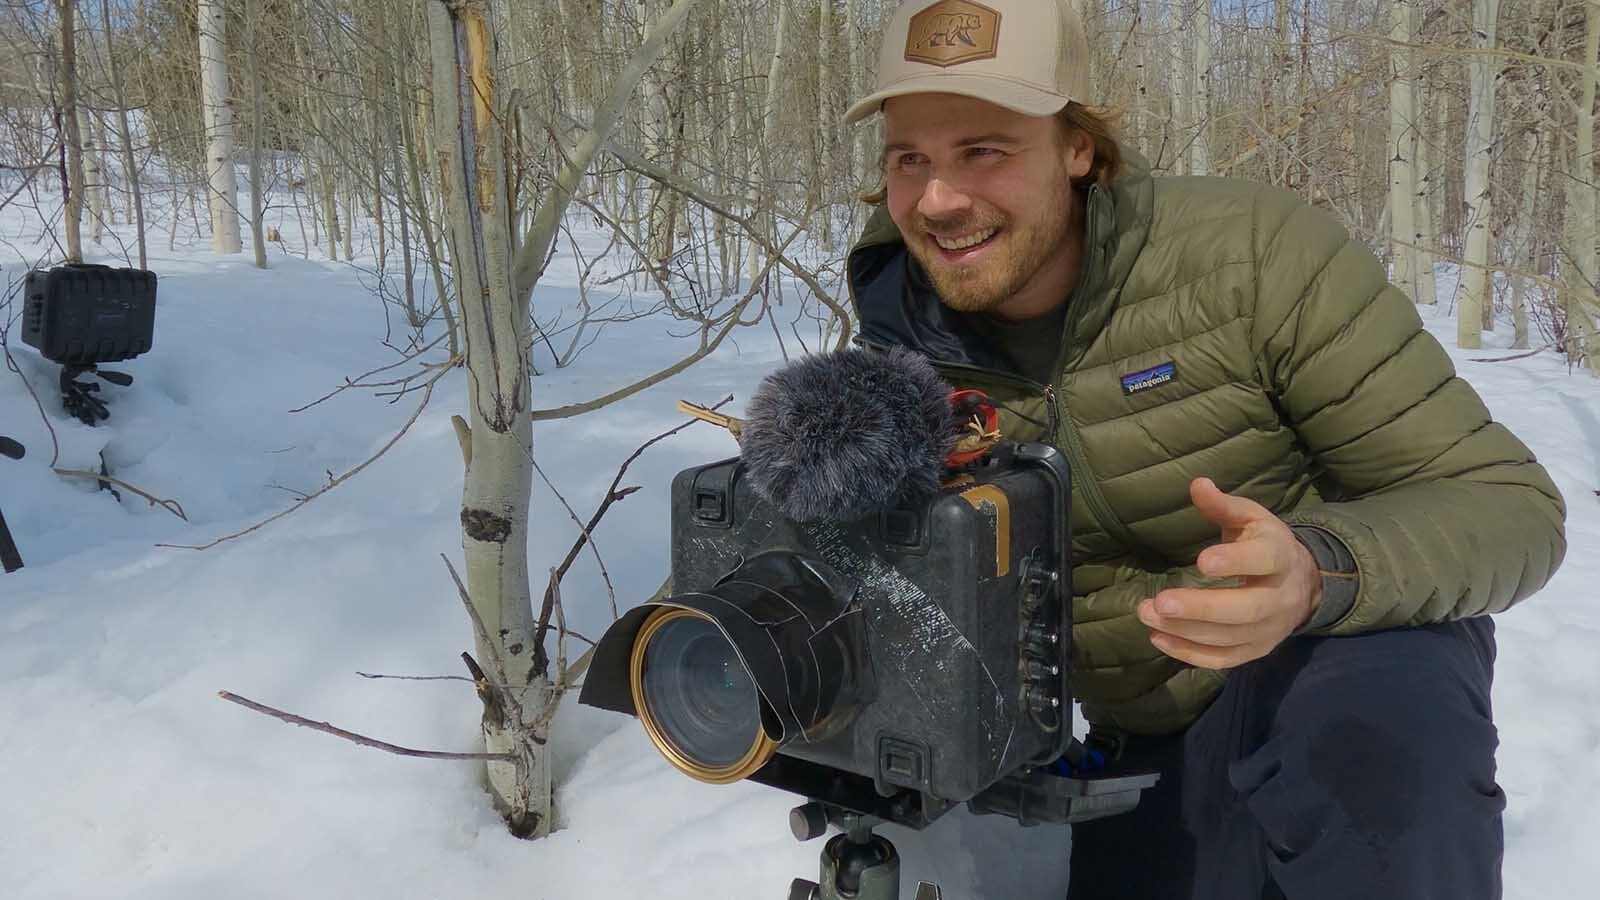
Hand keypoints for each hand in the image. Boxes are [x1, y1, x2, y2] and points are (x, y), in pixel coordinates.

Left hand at [1137, 477, 1321, 668]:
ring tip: (1148, 614)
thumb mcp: (1250, 518)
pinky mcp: (1256, 650)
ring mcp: (1270, 630)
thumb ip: (1223, 506)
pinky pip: (1224, 660)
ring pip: (1230, 638)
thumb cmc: (1265, 544)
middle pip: (1246, 609)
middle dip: (1202, 608)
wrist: (1302, 583)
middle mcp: (1280, 598)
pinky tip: (1158, 638)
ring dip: (1186, 630)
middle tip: (1161, 602)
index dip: (1236, 561)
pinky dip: (1190, 654)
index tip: (1202, 560)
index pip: (1264, 560)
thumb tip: (1197, 484)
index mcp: (1280, 556)